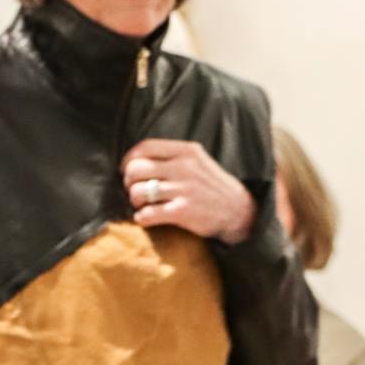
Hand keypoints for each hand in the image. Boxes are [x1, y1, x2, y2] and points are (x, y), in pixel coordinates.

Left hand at [122, 139, 256, 242]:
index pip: (144, 147)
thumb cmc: (211, 186)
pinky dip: (142, 217)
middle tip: (135, 190)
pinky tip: (147, 218)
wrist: (237, 210)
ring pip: (137, 192)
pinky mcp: (182, 211)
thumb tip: (137, 160)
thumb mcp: (197, 161)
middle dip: (128, 182)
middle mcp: (184, 167)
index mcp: (186, 151)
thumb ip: (173, 157)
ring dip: (134, 201)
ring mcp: (183, 189)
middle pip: (135, 169)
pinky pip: (147, 214)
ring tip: (142, 205)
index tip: (126, 170)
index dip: (128, 159)